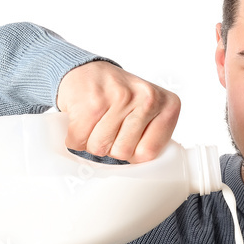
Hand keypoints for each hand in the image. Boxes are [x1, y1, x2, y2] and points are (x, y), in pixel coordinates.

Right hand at [56, 60, 180, 162]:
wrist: (86, 69)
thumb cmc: (119, 96)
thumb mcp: (147, 112)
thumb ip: (153, 137)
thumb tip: (151, 174)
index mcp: (168, 105)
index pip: (149, 153)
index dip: (132, 153)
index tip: (128, 139)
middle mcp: (148, 98)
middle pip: (123, 152)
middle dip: (110, 147)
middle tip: (108, 126)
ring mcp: (120, 98)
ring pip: (100, 148)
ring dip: (91, 142)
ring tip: (96, 122)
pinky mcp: (92, 101)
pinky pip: (79, 140)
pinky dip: (75, 137)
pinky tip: (82, 120)